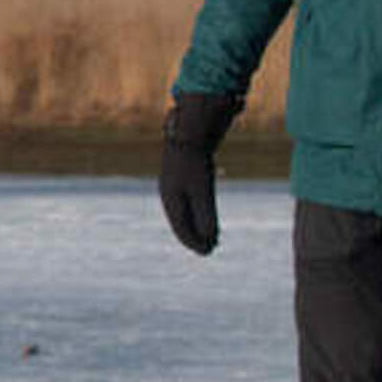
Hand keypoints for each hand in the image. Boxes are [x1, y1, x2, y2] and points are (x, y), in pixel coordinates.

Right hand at [156, 91, 238, 255]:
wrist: (190, 130)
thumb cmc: (195, 163)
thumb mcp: (203, 192)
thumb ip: (207, 217)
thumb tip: (211, 240)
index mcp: (171, 200)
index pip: (182, 229)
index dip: (195, 242)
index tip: (208, 252)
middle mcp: (169, 194)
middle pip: (181, 222)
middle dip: (195, 236)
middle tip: (210, 248)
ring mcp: (174, 184)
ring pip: (184, 211)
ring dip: (197, 225)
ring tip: (211, 235)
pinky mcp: (182, 175)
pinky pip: (188, 200)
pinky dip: (198, 211)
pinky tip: (207, 211)